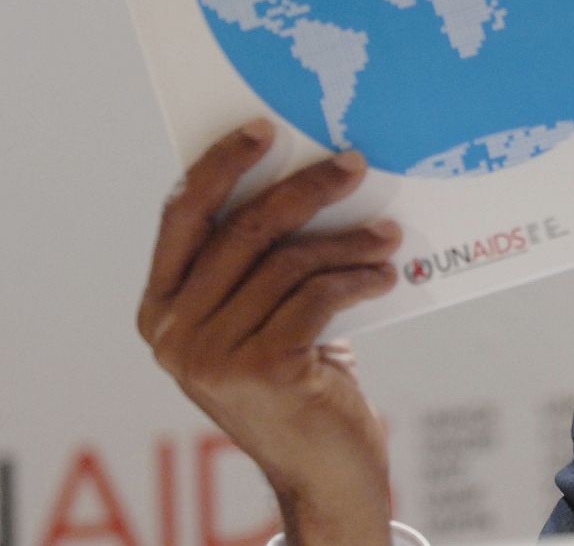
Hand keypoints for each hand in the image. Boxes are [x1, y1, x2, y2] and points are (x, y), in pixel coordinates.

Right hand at [137, 119, 401, 545]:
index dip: (220, 166)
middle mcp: (172, 330)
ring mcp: (212, 352)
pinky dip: (360, 277)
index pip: (182, 216)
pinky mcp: (262, 366)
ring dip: (349, 239)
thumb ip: (257, 265)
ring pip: (290, 260)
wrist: (320, 468)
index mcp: (159, 308)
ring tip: (389, 235)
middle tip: (354, 164)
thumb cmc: (296, 378)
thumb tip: (310, 177)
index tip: (263, 129)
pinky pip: (320, 295)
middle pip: (244, 228)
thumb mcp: (258, 319)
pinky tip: (387, 275)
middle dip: (306, 188)